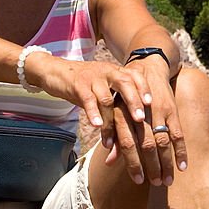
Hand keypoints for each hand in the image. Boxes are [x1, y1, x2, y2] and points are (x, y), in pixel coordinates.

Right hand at [27, 56, 150, 138]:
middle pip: (125, 83)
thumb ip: (116, 105)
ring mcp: (92, 78)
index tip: (151, 103)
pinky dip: (93, 114)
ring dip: (111, 119)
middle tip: (140, 119)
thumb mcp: (104, 89)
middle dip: (134, 101)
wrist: (57, 71)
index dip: (144, 88)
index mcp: (116, 72)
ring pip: (106, 98)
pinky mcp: (77, 85)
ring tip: (114, 137)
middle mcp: (107, 72)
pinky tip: (96, 126)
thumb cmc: (86, 85)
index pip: (135, 76)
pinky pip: (88, 100)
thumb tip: (131, 131)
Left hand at [104, 57, 187, 185]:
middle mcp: (141, 113)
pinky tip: (183, 165)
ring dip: (167, 163)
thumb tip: (109, 162)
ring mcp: (159, 111)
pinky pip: (178, 133)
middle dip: (153, 167)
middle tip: (157, 184)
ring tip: (168, 180)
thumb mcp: (116, 112)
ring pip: (163, 141)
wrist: (147, 67)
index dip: (133, 164)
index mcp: (124, 115)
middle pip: (147, 145)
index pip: (128, 144)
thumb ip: (114, 137)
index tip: (138, 181)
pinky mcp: (172, 110)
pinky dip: (181, 150)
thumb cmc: (127, 95)